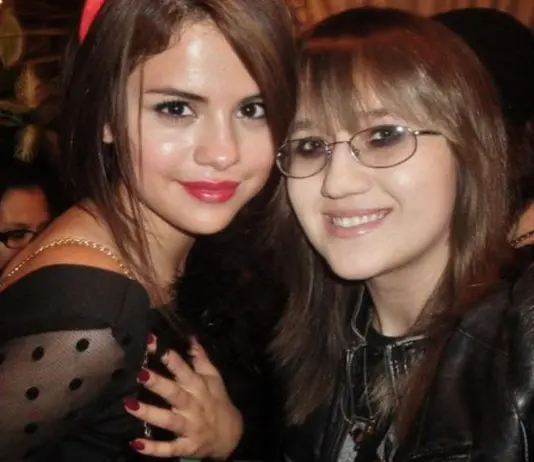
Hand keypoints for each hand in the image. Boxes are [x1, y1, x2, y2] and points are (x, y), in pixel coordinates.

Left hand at [124, 338, 242, 458]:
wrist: (231, 435)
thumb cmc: (217, 401)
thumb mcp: (214, 377)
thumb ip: (201, 358)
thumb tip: (190, 337)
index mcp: (199, 387)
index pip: (184, 370)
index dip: (171, 358)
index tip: (155, 346)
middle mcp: (194, 406)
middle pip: (174, 394)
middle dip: (158, 384)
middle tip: (141, 373)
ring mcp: (190, 427)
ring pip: (168, 420)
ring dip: (149, 413)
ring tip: (129, 405)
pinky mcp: (186, 446)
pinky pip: (169, 448)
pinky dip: (154, 448)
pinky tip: (136, 444)